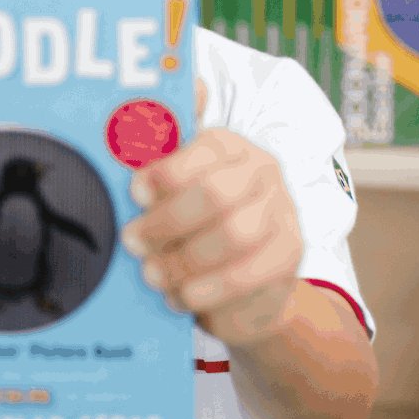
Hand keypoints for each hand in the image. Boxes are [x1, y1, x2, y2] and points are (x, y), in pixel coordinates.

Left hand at [122, 80, 303, 348]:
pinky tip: (178, 296)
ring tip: (152, 275)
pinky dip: (204, 290)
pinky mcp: (289, 254)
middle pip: (216, 192)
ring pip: (233, 235)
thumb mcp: (173, 193)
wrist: (244, 286)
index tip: (135, 194)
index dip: (168, 170)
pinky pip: (245, 274)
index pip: (205, 146)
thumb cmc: (195, 227)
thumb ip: (154, 163)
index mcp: (229, 145)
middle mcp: (261, 170)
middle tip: (132, 242)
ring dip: (183, 259)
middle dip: (167, 221)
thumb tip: (129, 122)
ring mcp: (282, 211)